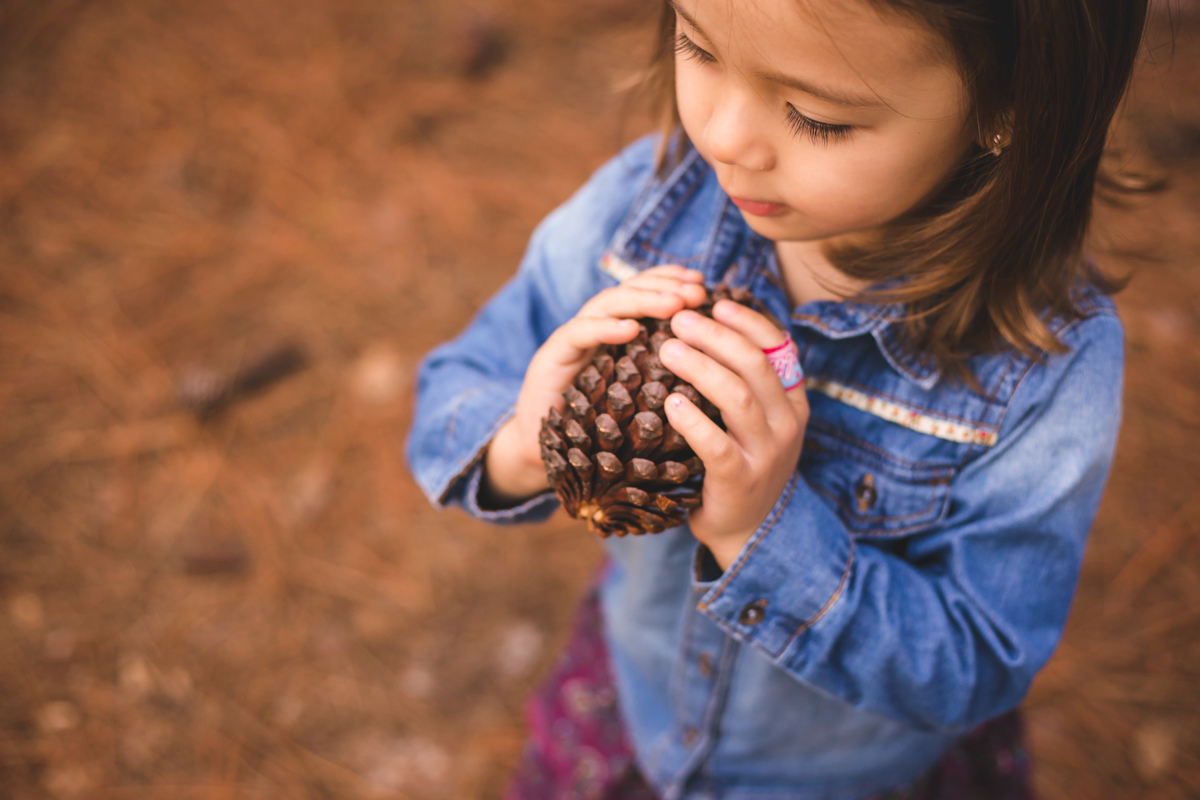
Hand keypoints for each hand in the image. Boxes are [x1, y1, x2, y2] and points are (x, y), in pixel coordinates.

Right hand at [482, 265, 707, 505]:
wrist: (545, 456)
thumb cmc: (598, 431)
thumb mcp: (638, 398)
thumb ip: (664, 375)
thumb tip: (712, 364)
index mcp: (614, 334)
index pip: (643, 293)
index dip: (671, 282)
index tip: (703, 285)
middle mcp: (592, 330)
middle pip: (627, 291)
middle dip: (663, 286)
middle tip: (696, 291)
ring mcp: (570, 341)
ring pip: (605, 304)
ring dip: (642, 300)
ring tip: (674, 304)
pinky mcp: (549, 359)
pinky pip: (577, 334)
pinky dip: (604, 327)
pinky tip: (631, 328)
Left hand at [659, 300, 808, 569]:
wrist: (749, 532)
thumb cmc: (741, 464)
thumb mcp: (755, 421)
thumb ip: (744, 381)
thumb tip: (709, 325)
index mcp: (793, 401)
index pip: (778, 347)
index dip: (747, 321)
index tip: (715, 304)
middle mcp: (787, 423)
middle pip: (754, 365)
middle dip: (715, 336)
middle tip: (679, 320)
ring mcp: (767, 453)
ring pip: (736, 397)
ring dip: (699, 367)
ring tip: (667, 348)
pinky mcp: (740, 480)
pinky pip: (715, 445)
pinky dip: (692, 421)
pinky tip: (669, 403)